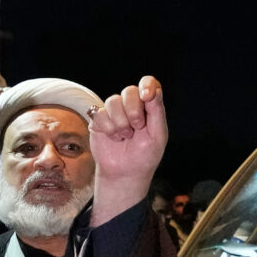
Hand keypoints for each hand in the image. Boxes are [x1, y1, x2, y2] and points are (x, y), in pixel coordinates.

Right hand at [88, 76, 167, 225]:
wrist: (125, 173)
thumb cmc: (145, 156)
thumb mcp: (157, 135)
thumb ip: (156, 112)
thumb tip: (154, 90)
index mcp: (148, 106)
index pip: (149, 83)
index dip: (147, 85)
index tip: (146, 96)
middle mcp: (131, 105)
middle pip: (129, 91)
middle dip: (133, 111)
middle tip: (137, 128)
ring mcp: (114, 111)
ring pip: (112, 101)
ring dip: (120, 123)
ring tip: (125, 136)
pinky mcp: (99, 119)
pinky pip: (99, 113)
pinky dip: (109, 128)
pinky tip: (114, 138)